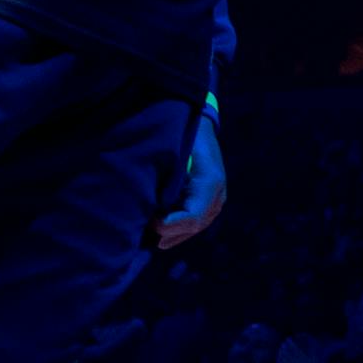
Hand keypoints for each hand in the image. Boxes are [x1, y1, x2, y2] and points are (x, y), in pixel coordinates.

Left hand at [157, 116, 226, 248]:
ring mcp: (218, 198)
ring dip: (173, 233)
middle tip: (144, 228)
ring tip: (151, 236)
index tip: (149, 220)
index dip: (169, 225)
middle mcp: (218, 193)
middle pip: (194, 225)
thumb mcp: (174, 155)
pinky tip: (161, 233)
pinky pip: (197, 221)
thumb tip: (150, 205)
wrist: (200, 127)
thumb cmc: (184, 137)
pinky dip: (179, 229)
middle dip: (168, 231)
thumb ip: (166, 180)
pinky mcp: (213, 200)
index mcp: (210, 182)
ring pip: (196, 226)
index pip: (193, 217)